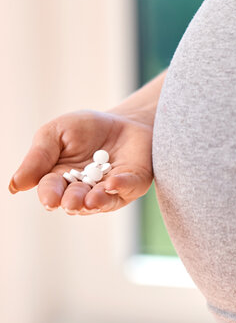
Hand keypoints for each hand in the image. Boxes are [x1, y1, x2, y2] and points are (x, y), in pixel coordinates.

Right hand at [8, 109, 153, 213]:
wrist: (122, 120)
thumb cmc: (85, 128)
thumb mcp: (55, 133)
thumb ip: (38, 157)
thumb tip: (15, 186)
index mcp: (60, 180)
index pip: (52, 190)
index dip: (50, 195)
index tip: (50, 199)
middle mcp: (85, 191)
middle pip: (76, 201)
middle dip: (73, 201)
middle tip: (71, 202)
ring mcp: (110, 190)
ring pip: (103, 201)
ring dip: (97, 201)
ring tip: (92, 199)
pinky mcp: (133, 183)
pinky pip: (128, 188)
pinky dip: (121, 185)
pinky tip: (113, 182)